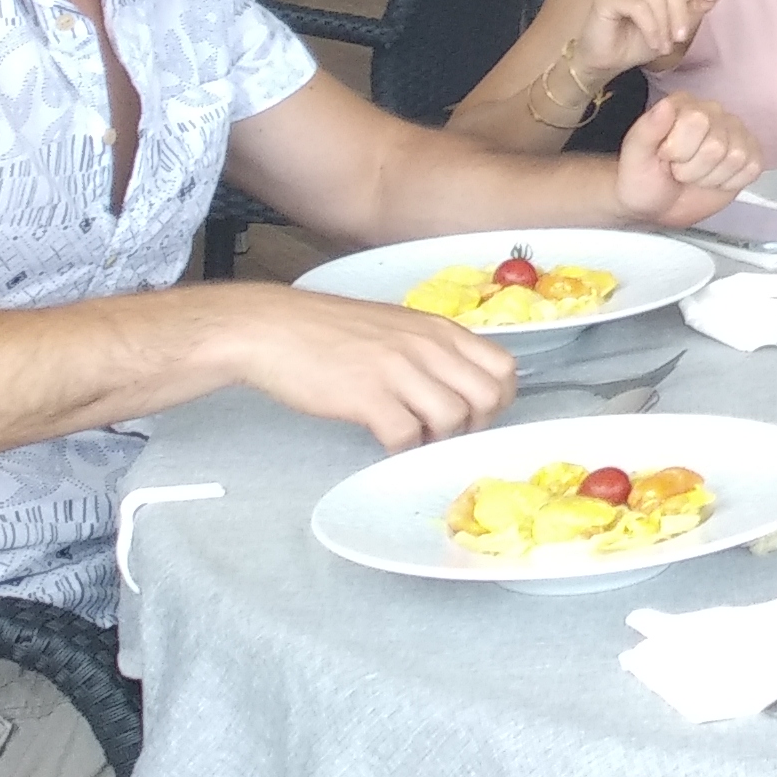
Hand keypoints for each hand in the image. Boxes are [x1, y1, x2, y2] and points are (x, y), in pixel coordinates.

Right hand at [219, 289, 514, 451]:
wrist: (273, 328)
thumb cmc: (331, 330)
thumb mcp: (397, 326)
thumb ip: (432, 350)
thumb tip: (458, 386)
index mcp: (439, 329)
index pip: (503, 367)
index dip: (498, 399)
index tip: (476, 414)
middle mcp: (428, 346)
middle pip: (488, 397)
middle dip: (474, 426)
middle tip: (445, 433)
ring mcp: (399, 370)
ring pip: (453, 418)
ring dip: (437, 439)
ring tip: (413, 437)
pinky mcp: (367, 396)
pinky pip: (405, 436)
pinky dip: (401, 449)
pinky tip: (385, 442)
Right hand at [575, 0, 719, 80]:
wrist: (606, 62)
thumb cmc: (637, 42)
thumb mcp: (674, 26)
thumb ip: (696, 6)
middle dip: (681, 13)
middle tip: (681, 38)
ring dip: (665, 26)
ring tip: (664, 47)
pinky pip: (639, 7)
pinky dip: (652, 28)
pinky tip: (654, 44)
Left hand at [613, 94, 763, 225]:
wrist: (655, 204)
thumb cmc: (642, 178)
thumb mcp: (634, 156)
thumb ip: (647, 129)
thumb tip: (666, 106)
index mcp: (685, 105)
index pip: (697, 121)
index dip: (679, 150)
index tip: (665, 157)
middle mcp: (714, 112)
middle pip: (718, 145)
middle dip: (693, 169)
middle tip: (678, 171)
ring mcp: (735, 133)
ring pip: (736, 158)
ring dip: (710, 178)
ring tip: (694, 176)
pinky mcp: (750, 154)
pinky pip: (752, 168)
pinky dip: (730, 183)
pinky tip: (713, 180)